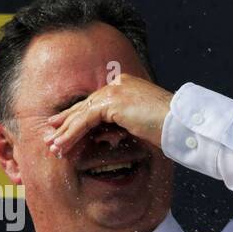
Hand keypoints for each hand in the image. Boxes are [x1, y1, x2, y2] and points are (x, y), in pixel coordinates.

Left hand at [44, 74, 173, 154]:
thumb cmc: (169, 128)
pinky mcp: (112, 102)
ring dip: (66, 131)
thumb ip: (122, 125)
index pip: (97, 102)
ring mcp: (115, 91)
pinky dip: (72, 133)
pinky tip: (63, 144)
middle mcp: (118, 84)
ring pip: (82, 113)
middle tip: (51, 134)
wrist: (181, 123)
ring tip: (54, 147)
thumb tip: (104, 136)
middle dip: (67, 122)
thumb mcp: (142, 125)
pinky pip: (85, 119)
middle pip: (86, 105)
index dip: (80, 115)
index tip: (66, 126)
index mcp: (127, 86)